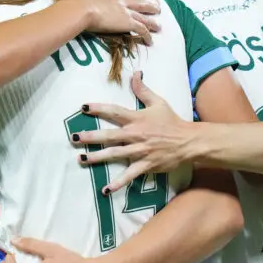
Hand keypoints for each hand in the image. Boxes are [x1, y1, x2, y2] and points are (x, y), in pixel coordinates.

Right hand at [70, 0, 160, 44]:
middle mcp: (120, 2)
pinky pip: (141, 30)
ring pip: (144, 17)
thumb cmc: (78, 4)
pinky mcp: (128, 23)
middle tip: (157, 8)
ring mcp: (125, 12)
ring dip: (152, 22)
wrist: (82, 10)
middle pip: (140, 3)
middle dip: (149, 5)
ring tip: (159, 27)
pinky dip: (147, 36)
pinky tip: (150, 41)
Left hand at [74, 72, 196, 192]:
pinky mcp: (145, 165)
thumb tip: (135, 73)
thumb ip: (143, 89)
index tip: (83, 107)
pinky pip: (129, 175)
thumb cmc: (171, 121)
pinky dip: (118, 183)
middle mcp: (135, 135)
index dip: (98, 109)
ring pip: (115, 154)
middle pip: (109, 135)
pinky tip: (106, 189)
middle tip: (74, 137)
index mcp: (137, 118)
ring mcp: (140, 151)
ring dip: (97, 158)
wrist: (188, 141)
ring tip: (81, 159)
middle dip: (90, 137)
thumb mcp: (158, 102)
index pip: (114, 111)